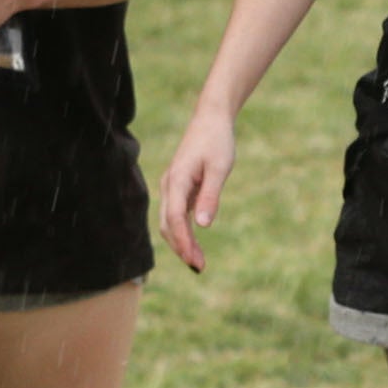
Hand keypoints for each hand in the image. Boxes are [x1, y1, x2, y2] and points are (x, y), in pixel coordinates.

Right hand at [158, 106, 236, 271]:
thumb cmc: (217, 141)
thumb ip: (210, 196)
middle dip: (181, 247)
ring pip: (170, 221)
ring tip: (198, 262)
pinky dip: (183, 231)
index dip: (183, 241)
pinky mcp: (179, 188)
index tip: (194, 260)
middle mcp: (169, 185)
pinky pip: (176, 215)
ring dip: (181, 242)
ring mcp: (172, 187)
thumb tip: (202, 225)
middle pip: (168, 224)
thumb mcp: (219, 168)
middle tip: (199, 267)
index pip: (174, 218)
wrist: (211, 120)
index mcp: (177, 180)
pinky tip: (194, 245)